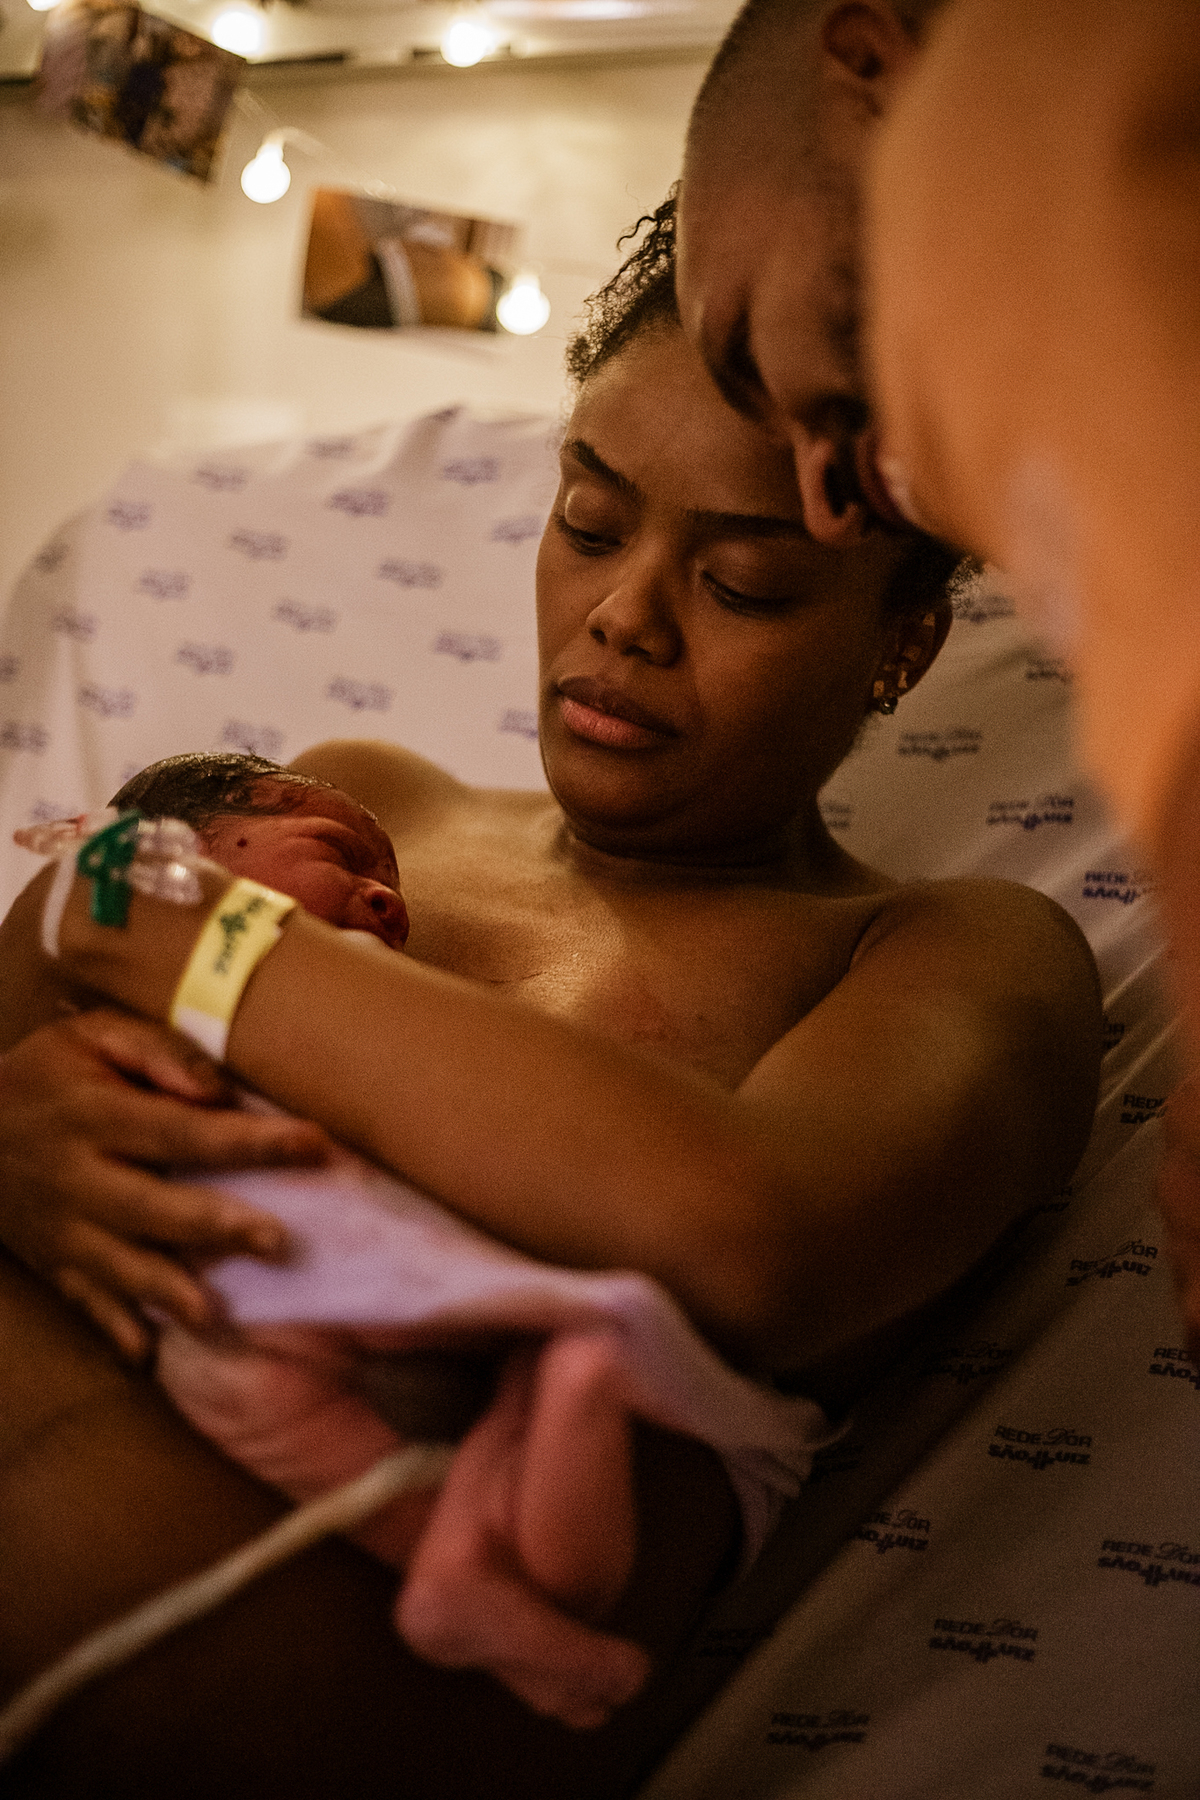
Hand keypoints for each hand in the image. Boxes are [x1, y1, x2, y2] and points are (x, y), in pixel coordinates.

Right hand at [0, 1008, 329, 1359]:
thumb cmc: (46, 1075)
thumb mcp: (90, 1035)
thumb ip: (158, 1052)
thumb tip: (220, 1091)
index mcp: (95, 1115)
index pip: (180, 1130)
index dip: (246, 1140)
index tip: (312, 1141)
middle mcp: (77, 1176)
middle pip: (150, 1205)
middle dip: (213, 1225)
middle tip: (276, 1241)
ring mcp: (61, 1226)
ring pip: (117, 1263)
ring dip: (166, 1290)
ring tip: (214, 1314)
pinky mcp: (52, 1261)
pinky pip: (81, 1300)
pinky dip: (112, 1327)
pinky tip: (147, 1355)